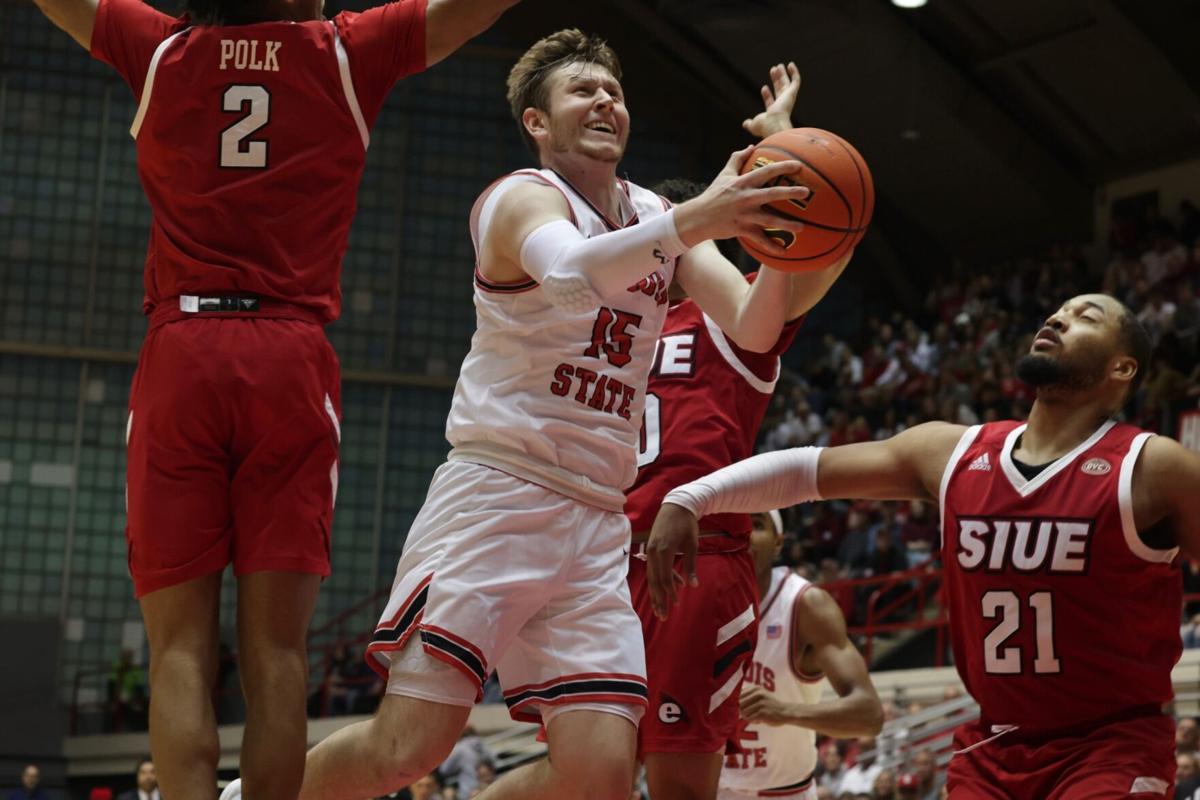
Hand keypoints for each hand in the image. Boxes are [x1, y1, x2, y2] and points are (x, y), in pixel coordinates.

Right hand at [645, 503, 699, 620]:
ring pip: (652, 577)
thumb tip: (693, 585)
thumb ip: (691, 566)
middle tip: (663, 616)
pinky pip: (653, 569)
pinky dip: (660, 579)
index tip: (676, 604)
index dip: (670, 592)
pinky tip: (672, 586)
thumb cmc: (687, 524)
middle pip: (655, 581)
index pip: (665, 578)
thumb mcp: (692, 545)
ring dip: (656, 593)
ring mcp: (650, 550)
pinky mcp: (651, 549)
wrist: (676, 505)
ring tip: (660, 608)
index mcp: (664, 551)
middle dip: (659, 600)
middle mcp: (654, 552)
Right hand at [673, 146, 809, 252]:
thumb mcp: (723, 175)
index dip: (783, 167)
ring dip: (786, 225)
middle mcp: (745, 198)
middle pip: (771, 194)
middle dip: (790, 193)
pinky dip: (771, 246)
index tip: (799, 166)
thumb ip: (737, 159)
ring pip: (769, 220)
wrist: (698, 218)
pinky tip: (784, 252)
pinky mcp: (741, 230)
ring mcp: (744, 215)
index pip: (766, 171)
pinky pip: (759, 240)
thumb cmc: (713, 195)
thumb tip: (751, 146)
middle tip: (806, 192)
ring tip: (802, 228)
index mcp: (743, 183)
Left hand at [739, 685, 793, 725]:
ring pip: (744, 712)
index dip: (738, 703)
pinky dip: (753, 721)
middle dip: (743, 711)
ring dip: (748, 717)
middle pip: (740, 704)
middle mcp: (758, 694)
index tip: (743, 708)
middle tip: (751, 714)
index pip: (739, 695)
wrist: (785, 712)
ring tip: (756, 717)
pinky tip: (759, 720)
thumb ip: (749, 696)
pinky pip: (749, 718)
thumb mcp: (761, 696)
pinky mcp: (762, 713)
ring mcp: (760, 703)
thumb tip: (733, 702)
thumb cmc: (770, 705)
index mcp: (756, 688)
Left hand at [743, 62, 801, 138]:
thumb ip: (749, 124)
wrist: (774, 124)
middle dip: (776, 81)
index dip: (767, 95)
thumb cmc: (764, 126)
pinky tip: (790, 64)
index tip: (763, 87)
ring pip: (787, 84)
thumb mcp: (754, 125)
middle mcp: (782, 105)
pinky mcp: (792, 93)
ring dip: (783, 74)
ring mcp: (788, 99)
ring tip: (778, 65)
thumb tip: (745, 124)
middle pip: (780, 90)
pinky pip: (796, 80)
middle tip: (773, 70)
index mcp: (774, 112)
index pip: (771, 102)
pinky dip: (794, 72)